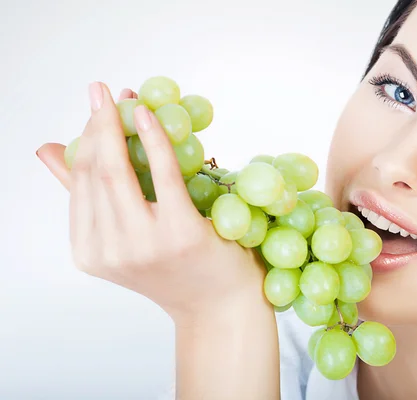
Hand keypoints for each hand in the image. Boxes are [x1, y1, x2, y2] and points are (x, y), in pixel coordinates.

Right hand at [37, 83, 266, 323]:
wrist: (219, 303)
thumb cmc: (176, 268)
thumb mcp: (125, 236)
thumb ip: (89, 196)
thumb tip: (47, 150)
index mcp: (89, 252)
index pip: (80, 182)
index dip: (85, 138)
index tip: (94, 106)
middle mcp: (110, 251)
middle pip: (96, 172)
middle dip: (97, 123)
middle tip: (102, 90)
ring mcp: (143, 244)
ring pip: (119, 170)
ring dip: (121, 125)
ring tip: (128, 99)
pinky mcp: (180, 233)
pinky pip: (163, 174)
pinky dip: (154, 138)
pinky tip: (148, 114)